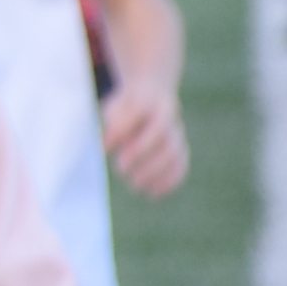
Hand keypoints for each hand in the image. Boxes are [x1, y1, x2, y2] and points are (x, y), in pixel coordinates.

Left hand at [103, 76, 188, 197]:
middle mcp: (169, 119)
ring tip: (136, 187)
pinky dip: (170, 180)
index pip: (147, 124)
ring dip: (156, 174)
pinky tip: (155, 193)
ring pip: (174, 154)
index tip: (113, 157)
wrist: (154, 92)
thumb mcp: (116, 107)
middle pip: (163, 141)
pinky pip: (181, 163)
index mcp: (152, 106)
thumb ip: (114, 126)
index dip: (133, 144)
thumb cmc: (127, 104)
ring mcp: (177, 134)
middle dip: (144, 159)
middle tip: (122, 171)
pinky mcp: (180, 147)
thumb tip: (105, 148)